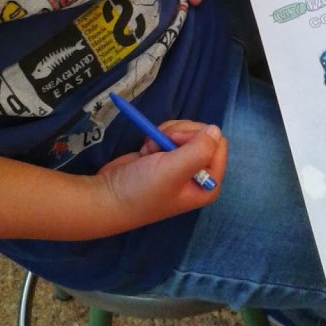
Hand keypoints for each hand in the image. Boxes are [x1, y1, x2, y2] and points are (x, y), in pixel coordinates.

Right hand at [97, 120, 227, 229]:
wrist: (106, 196)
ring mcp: (182, 164)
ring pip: (186, 131)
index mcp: (209, 182)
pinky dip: (157, 136)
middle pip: (203, 134)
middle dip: (179, 133)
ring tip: (151, 150)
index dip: (196, 137)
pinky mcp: (166, 156)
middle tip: (160, 145)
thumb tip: (215, 129)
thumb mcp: (174, 170)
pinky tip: (147, 151)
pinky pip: (171, 134)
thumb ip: (200, 149)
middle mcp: (199, 173)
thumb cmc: (143, 189)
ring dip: (166, 134)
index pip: (218, 143)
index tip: (175, 143)